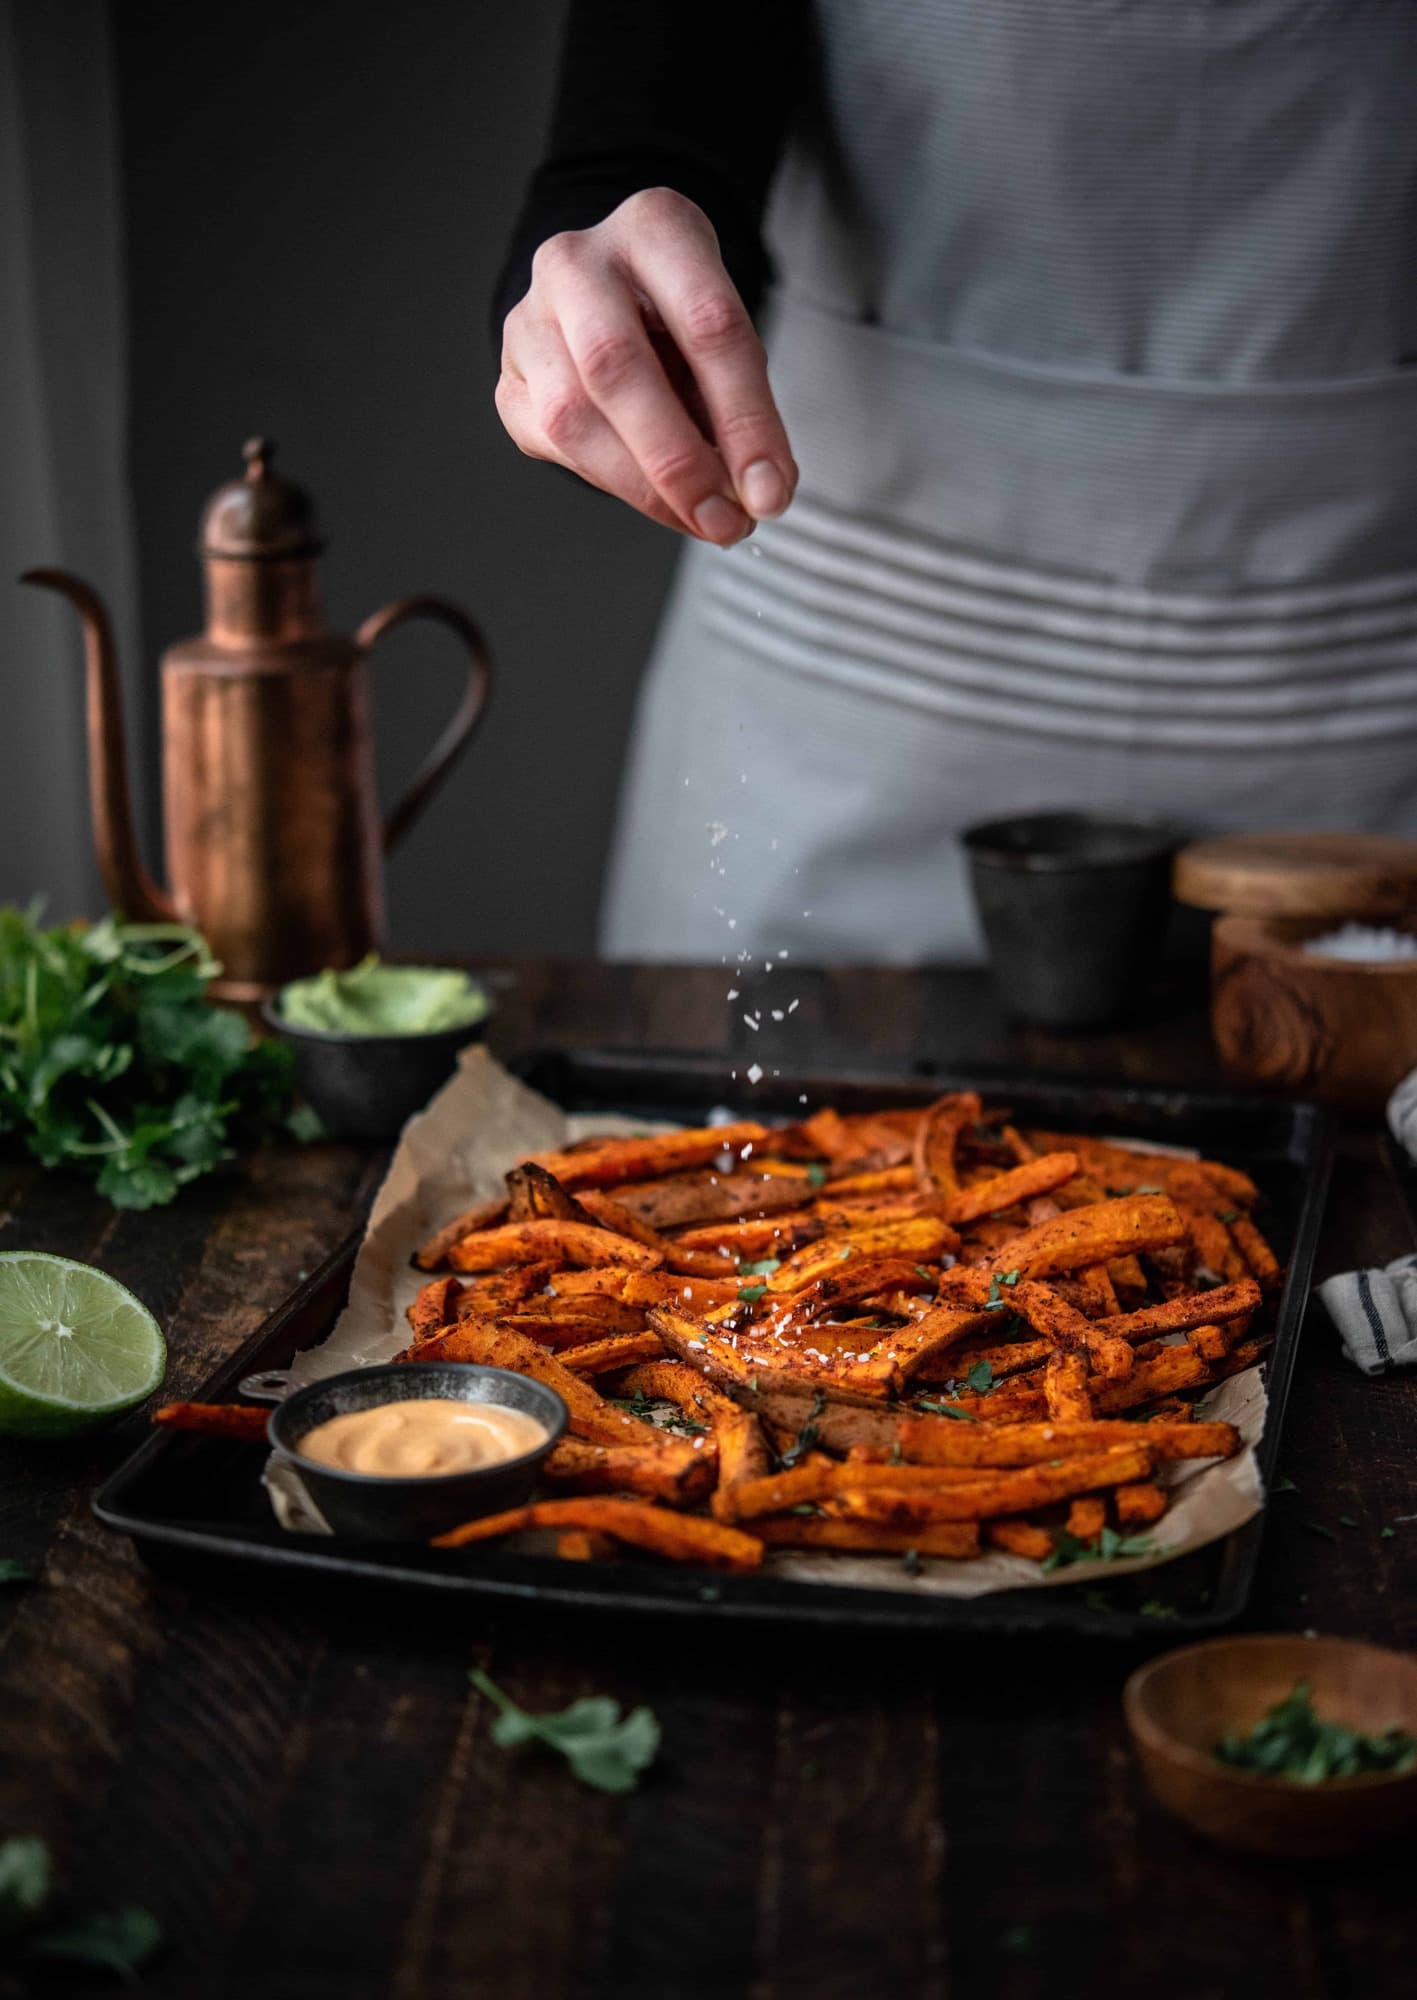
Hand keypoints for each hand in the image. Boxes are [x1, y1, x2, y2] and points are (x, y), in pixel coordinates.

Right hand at [496, 188, 796, 542]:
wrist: (611, 296)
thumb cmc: (677, 315)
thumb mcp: (723, 335)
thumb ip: (742, 404)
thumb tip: (759, 492)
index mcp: (652, 227)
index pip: (708, 324)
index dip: (745, 418)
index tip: (771, 489)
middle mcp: (577, 261)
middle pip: (618, 366)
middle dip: (679, 461)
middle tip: (725, 519)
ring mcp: (529, 318)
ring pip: (573, 415)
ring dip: (643, 486)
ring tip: (699, 518)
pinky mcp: (511, 379)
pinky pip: (553, 445)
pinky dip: (613, 483)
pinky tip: (656, 498)